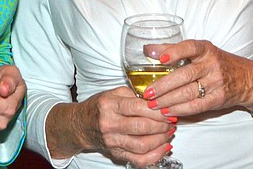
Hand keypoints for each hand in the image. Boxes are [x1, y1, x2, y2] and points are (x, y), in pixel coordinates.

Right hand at [47, 86, 175, 166]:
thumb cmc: (99, 107)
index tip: (168, 109)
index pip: (137, 107)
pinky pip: (139, 160)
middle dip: (162, 124)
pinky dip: (155, 156)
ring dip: (161, 139)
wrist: (81, 125)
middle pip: (142, 127)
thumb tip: (157, 100)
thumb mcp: (112, 93)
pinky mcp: (116, 154)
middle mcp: (109, 124)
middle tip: (171, 120)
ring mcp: (112, 142)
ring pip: (143, 145)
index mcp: (109, 105)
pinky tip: (164, 147)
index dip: (157, 109)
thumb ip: (133, 95)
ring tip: (169, 132)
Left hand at [139, 39, 252, 116]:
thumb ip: (174, 49)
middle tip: (148, 93)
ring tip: (153, 104)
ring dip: (168, 100)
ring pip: (188, 92)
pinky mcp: (219, 99)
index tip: (160, 58)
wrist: (247, 79)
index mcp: (206, 49)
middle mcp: (212, 64)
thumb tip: (148, 49)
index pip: (190, 47)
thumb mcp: (201, 51)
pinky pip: (197, 106)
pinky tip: (168, 111)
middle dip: (164, 85)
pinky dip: (180, 109)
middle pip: (185, 75)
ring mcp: (217, 82)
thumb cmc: (218, 63)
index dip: (174, 52)